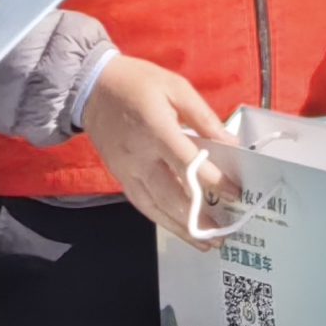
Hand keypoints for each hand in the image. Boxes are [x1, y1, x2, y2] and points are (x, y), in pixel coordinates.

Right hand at [79, 51, 242, 243]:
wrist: (90, 87)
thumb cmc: (138, 83)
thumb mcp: (176, 87)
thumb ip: (204, 117)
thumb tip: (230, 144)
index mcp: (157, 130)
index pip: (189, 164)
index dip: (214, 181)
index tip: (235, 193)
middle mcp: (140, 156)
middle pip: (171, 195)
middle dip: (197, 218)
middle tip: (221, 233)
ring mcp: (127, 170)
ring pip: (154, 206)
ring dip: (179, 227)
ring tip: (203, 241)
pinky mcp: (119, 176)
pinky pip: (140, 203)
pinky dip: (159, 218)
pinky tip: (177, 227)